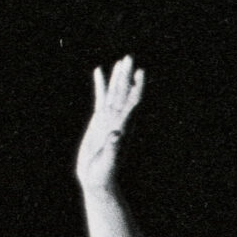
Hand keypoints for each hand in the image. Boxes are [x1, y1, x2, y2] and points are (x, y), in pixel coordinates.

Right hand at [76, 55, 144, 191]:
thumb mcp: (108, 161)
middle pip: (124, 93)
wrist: (96, 179)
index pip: (132, 102)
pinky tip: (99, 71)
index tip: (140, 73)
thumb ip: (113, 148)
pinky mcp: (99, 120)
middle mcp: (119, 119)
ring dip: (118, 77)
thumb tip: (116, 135)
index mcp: (123, 126)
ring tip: (122, 61)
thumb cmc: (104, 173)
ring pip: (114, 92)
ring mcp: (109, 118)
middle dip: (127, 76)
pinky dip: (101, 85)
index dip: (137, 87)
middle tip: (130, 58)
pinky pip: (100, 98)